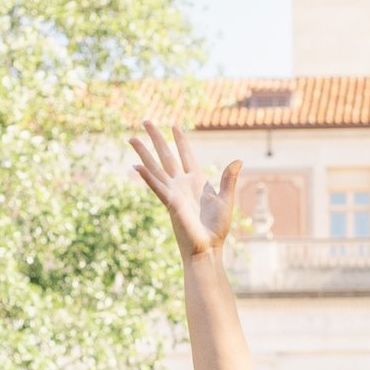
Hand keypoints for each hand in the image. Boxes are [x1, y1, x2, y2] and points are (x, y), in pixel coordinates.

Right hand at [128, 119, 238, 259]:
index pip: (185, 154)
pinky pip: (157, 187)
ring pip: (155, 168)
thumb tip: (238, 160)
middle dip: (156, 138)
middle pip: (166, 156)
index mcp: (196, 181)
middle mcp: (181, 184)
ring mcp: (173, 193)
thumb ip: (229, 179)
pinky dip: (147, 177)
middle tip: (145, 121)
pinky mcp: (170, 203)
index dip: (180, 140)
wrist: (208, 248)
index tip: (174, 125)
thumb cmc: (217, 229)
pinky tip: (135, 167)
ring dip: (143, 153)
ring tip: (131, 138)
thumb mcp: (226, 200)